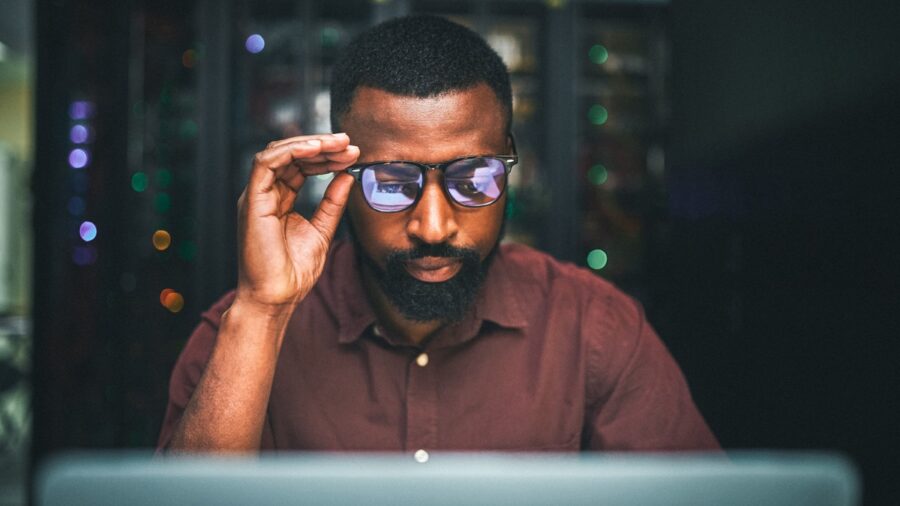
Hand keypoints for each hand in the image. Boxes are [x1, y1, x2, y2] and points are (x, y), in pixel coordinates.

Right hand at [235, 133, 358, 310]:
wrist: (277, 298)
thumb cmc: (294, 272)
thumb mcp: (322, 230)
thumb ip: (332, 202)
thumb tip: (347, 176)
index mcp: (279, 200)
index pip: (300, 166)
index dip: (326, 156)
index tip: (353, 154)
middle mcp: (266, 194)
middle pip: (291, 155)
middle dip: (322, 146)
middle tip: (349, 144)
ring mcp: (257, 196)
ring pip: (279, 153)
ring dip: (310, 144)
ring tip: (338, 143)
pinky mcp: (252, 201)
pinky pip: (266, 163)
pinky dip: (291, 151)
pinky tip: (316, 149)